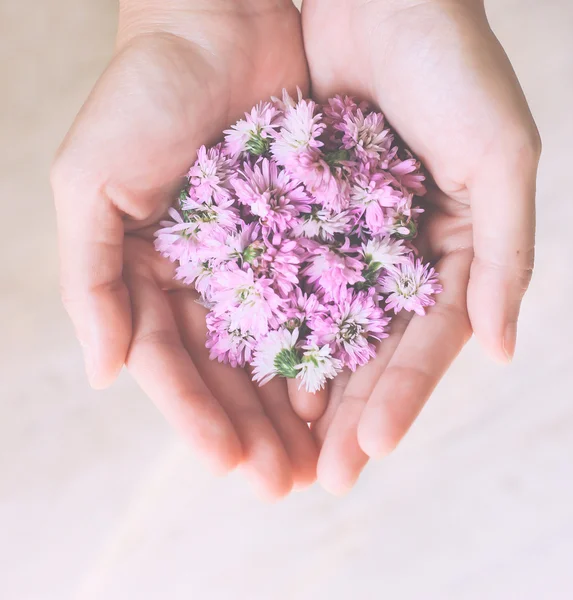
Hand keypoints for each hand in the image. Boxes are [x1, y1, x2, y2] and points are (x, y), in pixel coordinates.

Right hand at [51, 0, 317, 498]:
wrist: (218, 26)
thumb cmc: (143, 97)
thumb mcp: (89, 184)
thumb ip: (91, 280)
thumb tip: (105, 373)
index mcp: (151, 277)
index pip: (171, 364)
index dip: (195, 415)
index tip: (226, 461)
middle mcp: (206, 279)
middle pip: (228, 371)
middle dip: (252, 429)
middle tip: (281, 483)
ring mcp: (259, 262)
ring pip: (278, 351)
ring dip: (293, 409)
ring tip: (315, 462)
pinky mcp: (306, 237)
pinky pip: (321, 304)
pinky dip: (329, 350)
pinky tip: (344, 394)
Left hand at [302, 0, 540, 492]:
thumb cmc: (448, 64)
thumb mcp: (500, 158)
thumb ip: (505, 256)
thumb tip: (502, 350)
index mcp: (445, 251)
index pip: (423, 344)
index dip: (400, 398)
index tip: (370, 451)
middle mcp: (391, 256)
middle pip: (368, 351)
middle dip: (346, 414)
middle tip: (320, 476)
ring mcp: (341, 240)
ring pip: (321, 330)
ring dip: (304, 389)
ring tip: (282, 448)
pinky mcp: (294, 215)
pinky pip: (279, 282)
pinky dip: (269, 328)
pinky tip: (252, 374)